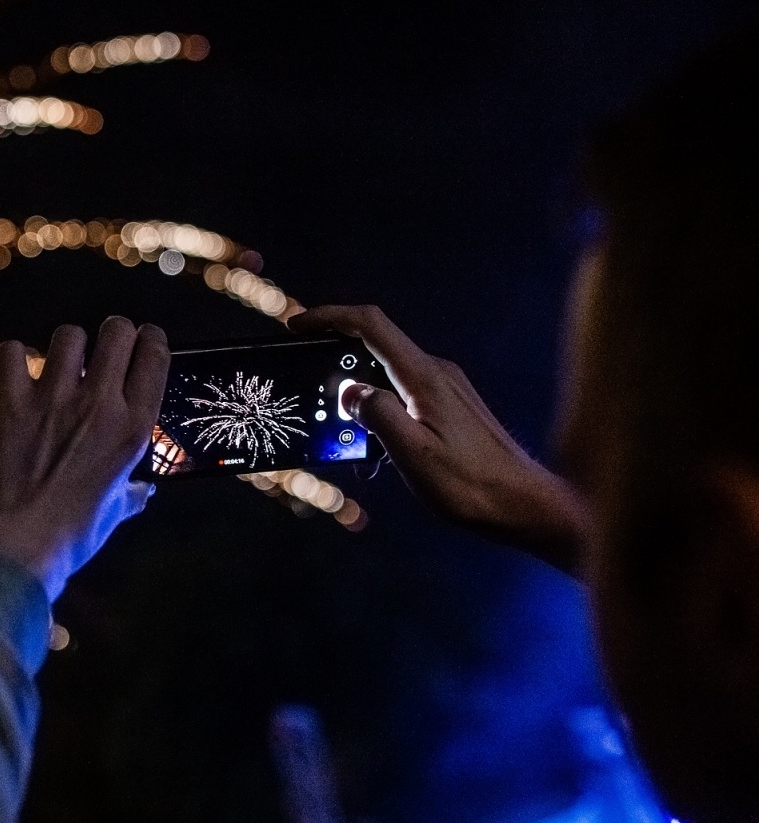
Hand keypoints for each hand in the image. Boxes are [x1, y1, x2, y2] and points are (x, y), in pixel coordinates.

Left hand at [0, 317, 169, 600]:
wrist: (14, 548)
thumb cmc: (69, 537)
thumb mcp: (112, 514)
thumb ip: (130, 495)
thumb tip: (143, 494)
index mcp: (134, 429)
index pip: (154, 355)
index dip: (149, 340)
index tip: (142, 342)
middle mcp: (100, 404)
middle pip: (116, 331)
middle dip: (112, 334)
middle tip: (101, 350)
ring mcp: (54, 399)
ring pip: (69, 335)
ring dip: (66, 347)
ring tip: (58, 366)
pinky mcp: (10, 400)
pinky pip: (12, 351)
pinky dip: (14, 359)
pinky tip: (15, 376)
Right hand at [289, 305, 589, 571]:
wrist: (526, 505)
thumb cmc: (472, 486)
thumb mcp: (414, 455)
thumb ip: (378, 416)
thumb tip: (350, 392)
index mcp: (424, 378)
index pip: (370, 326)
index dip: (329, 317)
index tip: (296, 326)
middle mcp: (436, 373)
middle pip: (376, 346)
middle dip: (336, 359)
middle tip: (306, 383)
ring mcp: (446, 389)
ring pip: (388, 374)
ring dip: (358, 393)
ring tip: (339, 432)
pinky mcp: (451, 407)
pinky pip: (404, 395)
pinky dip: (380, 410)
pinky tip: (374, 449)